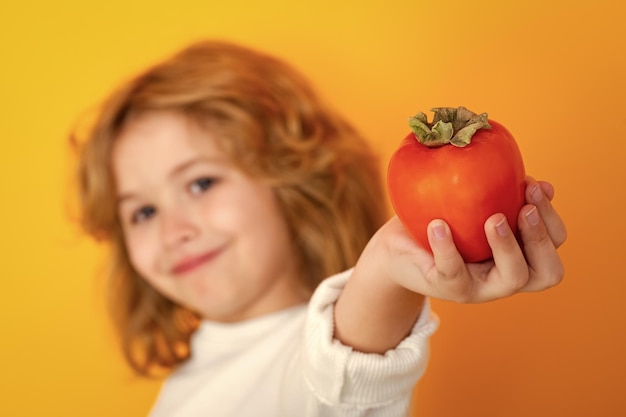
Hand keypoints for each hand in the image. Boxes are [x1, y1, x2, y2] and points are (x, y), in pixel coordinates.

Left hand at [376, 178, 566, 302]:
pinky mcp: (448, 288)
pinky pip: (452, 272)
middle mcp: (506, 276)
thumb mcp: (473, 205)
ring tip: (492, 218)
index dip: (551, 216)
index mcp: (520, 255)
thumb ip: (503, 196)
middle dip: (541, 238)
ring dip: (508, 246)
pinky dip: (447, 248)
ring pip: (513, 279)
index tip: (535, 186)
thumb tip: (536, 182)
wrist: (399, 247)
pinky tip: (437, 224)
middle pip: (547, 272)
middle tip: (524, 208)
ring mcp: (479, 287)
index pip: (555, 243)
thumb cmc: (443, 219)